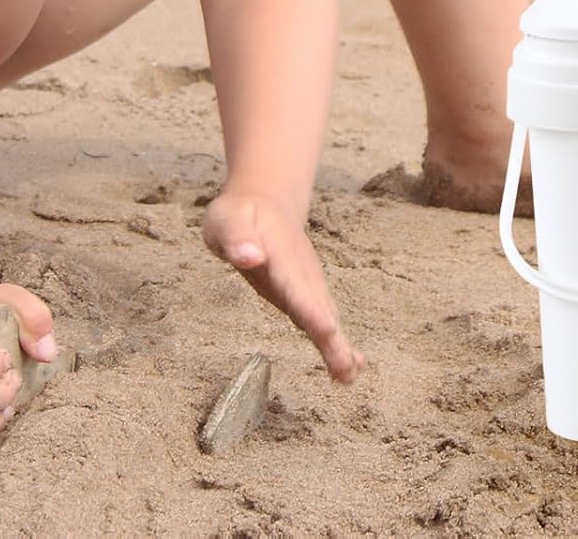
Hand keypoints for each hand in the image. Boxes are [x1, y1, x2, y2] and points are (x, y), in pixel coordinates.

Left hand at [201, 190, 362, 382]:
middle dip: (331, 337)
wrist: (267, 200)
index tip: (327, 329)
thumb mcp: (227, 219)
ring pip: (324, 315)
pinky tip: (347, 368)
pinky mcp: (305, 294)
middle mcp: (300, 271)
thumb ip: (237, 237)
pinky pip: (321, 319)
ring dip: (337, 346)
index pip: (294, 283)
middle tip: (347, 368)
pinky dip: (335, 343)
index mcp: (281, 253)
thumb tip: (249, 257)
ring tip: (350, 376)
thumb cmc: (240, 213)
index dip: (309, 307)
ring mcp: (307, 282)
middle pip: (317, 306)